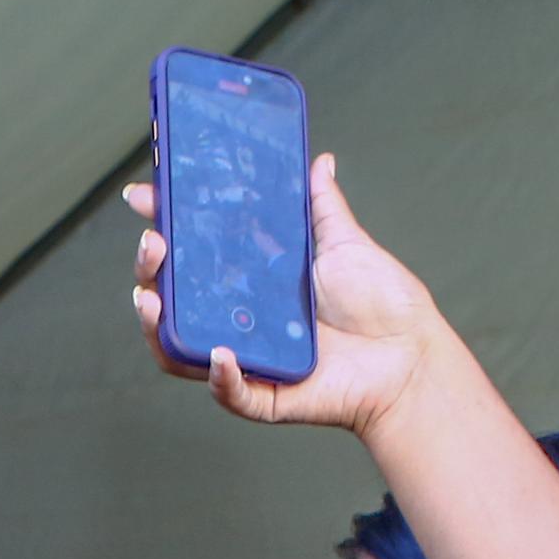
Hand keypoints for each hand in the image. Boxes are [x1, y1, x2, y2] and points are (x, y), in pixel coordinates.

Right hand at [128, 153, 448, 437]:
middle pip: (172, 300)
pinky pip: (230, 391)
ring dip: (157, 327)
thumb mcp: (344, 245)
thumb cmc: (382, 307)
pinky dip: (220, 375)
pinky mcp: (266, 396)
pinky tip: (218, 353)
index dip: (164, 226)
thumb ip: (322, 207)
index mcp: (250, 284)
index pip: (193, 255)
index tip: (145, 196)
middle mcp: (238, 322)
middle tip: (153, 242)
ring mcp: (247, 360)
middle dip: (149, 270)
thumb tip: (319, 163)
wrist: (413, 356)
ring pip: (181, 351)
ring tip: (151, 299)